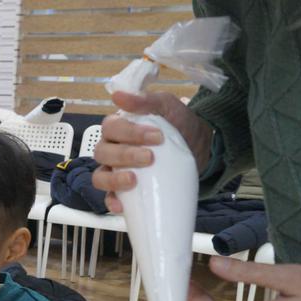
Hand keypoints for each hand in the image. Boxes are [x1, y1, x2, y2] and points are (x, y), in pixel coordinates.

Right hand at [92, 91, 212, 212]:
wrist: (200, 147)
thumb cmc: (179, 124)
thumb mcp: (167, 106)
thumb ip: (145, 101)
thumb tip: (118, 95)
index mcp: (118, 128)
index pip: (110, 128)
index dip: (129, 133)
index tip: (156, 136)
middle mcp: (111, 149)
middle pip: (102, 153)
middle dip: (125, 155)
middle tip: (150, 157)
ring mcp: (114, 171)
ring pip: (100, 176)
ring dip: (114, 179)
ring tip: (134, 180)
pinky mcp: (124, 191)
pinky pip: (108, 198)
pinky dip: (111, 202)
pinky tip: (121, 205)